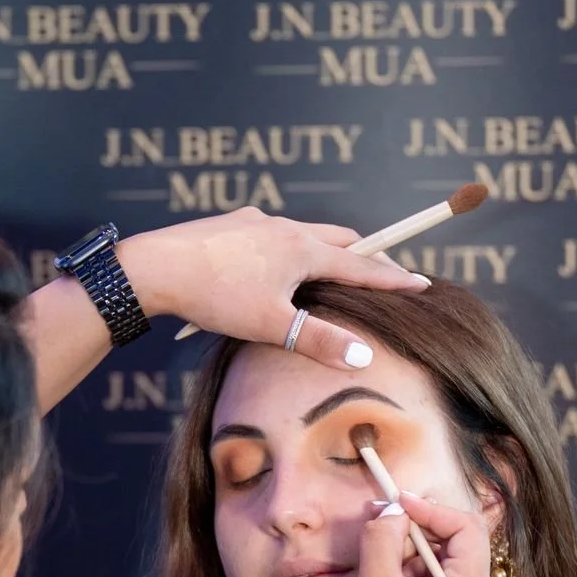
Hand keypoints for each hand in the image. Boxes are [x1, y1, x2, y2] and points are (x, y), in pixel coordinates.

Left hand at [118, 209, 429, 371]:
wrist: (155, 268)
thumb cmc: (216, 296)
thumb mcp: (272, 325)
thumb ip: (319, 340)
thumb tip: (364, 355)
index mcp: (303, 248)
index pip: (362, 264)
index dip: (393, 278)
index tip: (422, 283)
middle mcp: (284, 226)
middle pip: (337, 239)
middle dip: (362, 257)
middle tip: (381, 273)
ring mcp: (255, 221)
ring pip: (301, 235)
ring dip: (321, 252)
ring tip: (328, 272)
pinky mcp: (229, 226)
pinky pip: (269, 236)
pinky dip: (284, 251)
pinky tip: (268, 268)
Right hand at [334, 492, 494, 576]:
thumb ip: (385, 535)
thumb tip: (392, 507)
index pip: (466, 528)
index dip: (431, 509)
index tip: (396, 501)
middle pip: (460, 544)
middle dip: (420, 532)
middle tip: (383, 526)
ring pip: (447, 565)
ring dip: (413, 556)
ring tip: (381, 571)